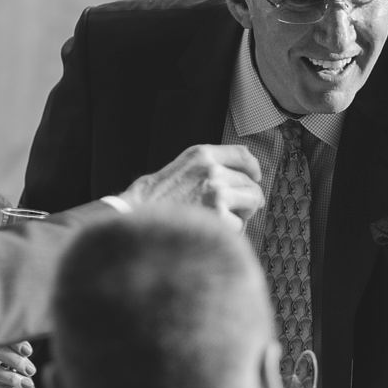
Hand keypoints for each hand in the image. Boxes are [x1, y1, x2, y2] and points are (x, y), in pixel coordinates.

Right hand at [120, 144, 264, 227]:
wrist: (132, 217)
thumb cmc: (151, 199)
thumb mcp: (178, 167)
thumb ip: (206, 166)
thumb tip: (241, 170)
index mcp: (201, 154)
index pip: (242, 154)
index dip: (253, 168)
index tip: (255, 177)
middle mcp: (211, 170)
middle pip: (251, 184)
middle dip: (246, 199)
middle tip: (234, 210)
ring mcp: (217, 192)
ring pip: (251, 203)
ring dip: (241, 214)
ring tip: (220, 220)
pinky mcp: (219, 217)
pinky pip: (239, 226)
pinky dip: (229, 233)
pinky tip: (210, 231)